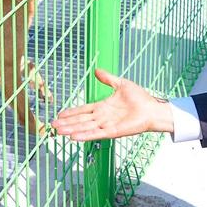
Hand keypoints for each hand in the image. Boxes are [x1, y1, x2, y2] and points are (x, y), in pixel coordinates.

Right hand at [51, 68, 173, 140]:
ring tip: (59, 132)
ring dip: (72, 130)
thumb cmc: (140, 98)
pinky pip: (97, 134)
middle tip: (52, 126)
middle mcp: (103, 117)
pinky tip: (74, 137)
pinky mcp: (114, 131)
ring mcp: (107, 125)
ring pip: (86, 128)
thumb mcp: (121, 84)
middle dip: (67, 123)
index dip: (71, 112)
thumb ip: (108, 78)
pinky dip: (86, 135)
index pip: (83, 110)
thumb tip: (97, 70)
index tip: (59, 115)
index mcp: (103, 107)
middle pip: (81, 120)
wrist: (153, 108)